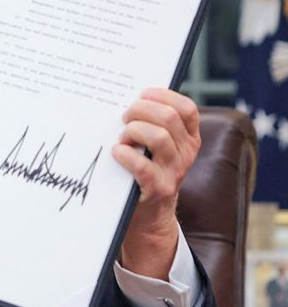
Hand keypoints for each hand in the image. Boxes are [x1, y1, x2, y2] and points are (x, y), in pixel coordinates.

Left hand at [112, 88, 200, 279]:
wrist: (148, 213)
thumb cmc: (145, 169)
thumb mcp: (156, 146)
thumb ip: (152, 124)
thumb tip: (127, 98)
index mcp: (189, 138)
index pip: (187, 108)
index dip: (164, 96)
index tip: (142, 94)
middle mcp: (186, 153)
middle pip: (169, 118)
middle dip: (141, 110)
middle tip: (125, 116)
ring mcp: (174, 171)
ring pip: (159, 137)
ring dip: (133, 131)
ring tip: (122, 137)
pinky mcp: (158, 188)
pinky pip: (143, 166)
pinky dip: (126, 155)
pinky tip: (117, 152)